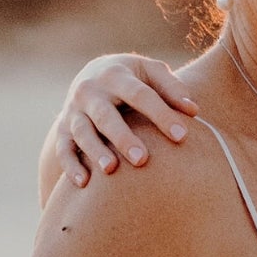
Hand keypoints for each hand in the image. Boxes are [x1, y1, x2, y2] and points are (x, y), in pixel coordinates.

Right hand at [56, 55, 198, 186]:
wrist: (92, 76)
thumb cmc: (134, 79)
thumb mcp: (152, 72)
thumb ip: (172, 88)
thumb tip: (193, 110)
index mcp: (115, 74)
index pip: (140, 95)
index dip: (161, 114)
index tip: (182, 136)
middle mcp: (90, 91)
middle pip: (106, 116)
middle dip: (123, 138)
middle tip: (142, 159)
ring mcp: (74, 111)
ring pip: (82, 133)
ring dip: (95, 151)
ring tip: (111, 170)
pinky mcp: (63, 129)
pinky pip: (63, 148)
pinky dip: (70, 165)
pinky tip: (83, 183)